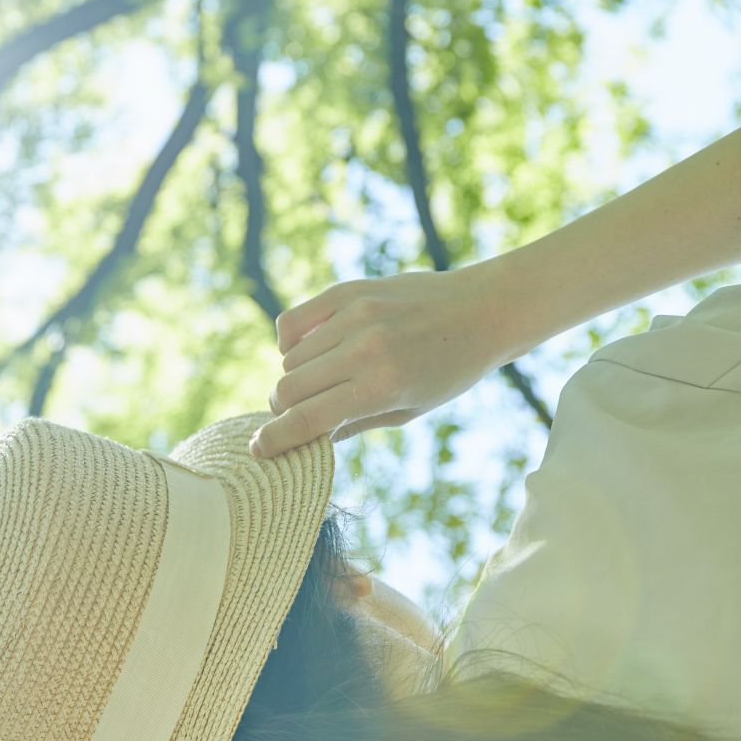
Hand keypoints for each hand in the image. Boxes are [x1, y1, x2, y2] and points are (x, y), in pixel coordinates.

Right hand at [250, 265, 506, 458]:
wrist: (482, 309)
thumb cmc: (449, 370)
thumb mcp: (408, 410)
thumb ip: (352, 423)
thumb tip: (305, 438)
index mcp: (381, 386)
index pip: (307, 418)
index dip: (275, 438)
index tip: (258, 449)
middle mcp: (363, 349)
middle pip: (288, 388)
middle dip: (283, 408)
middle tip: (295, 413)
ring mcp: (354, 315)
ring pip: (290, 358)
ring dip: (295, 376)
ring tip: (322, 379)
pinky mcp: (348, 291)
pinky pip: (293, 322)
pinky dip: (290, 342)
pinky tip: (307, 349)